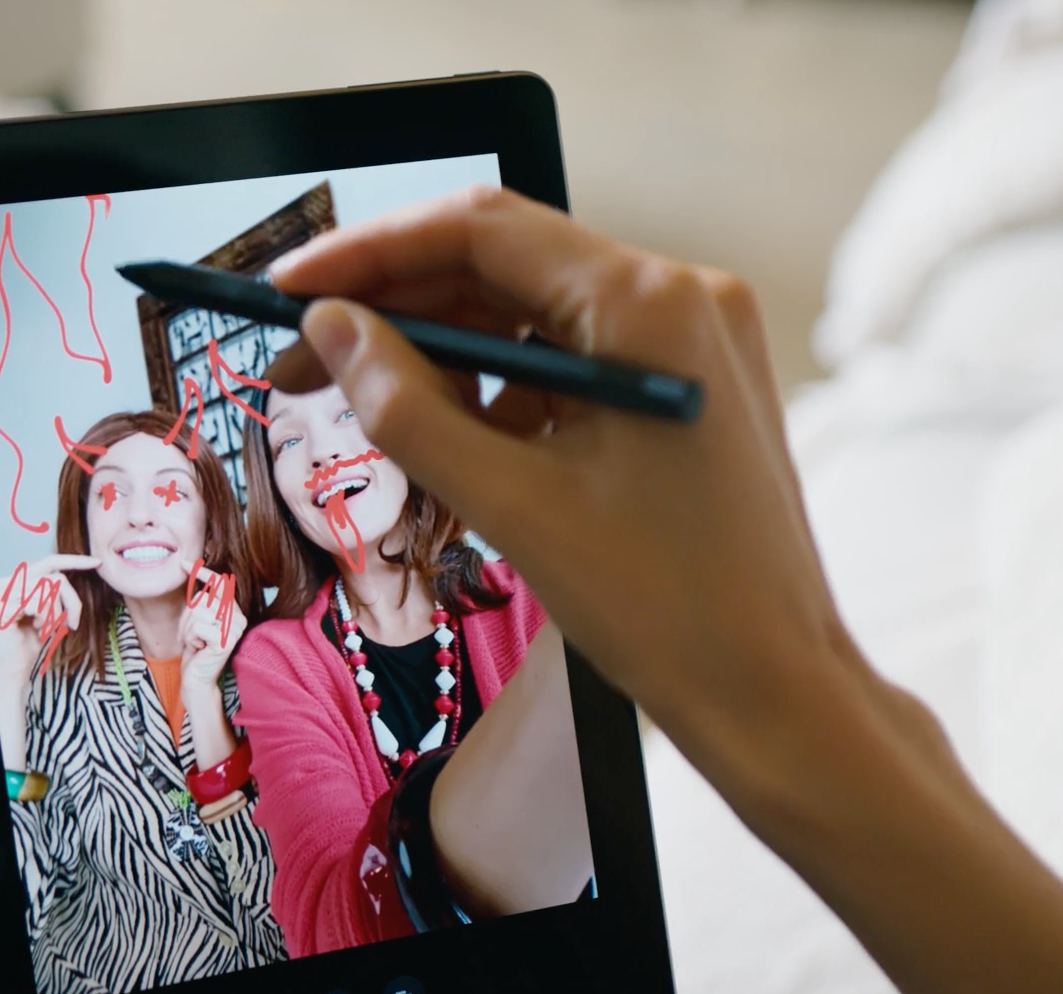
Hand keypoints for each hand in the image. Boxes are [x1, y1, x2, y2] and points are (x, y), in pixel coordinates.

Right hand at [0, 554, 100, 769]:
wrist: (12, 671)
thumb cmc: (29, 644)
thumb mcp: (49, 613)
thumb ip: (56, 592)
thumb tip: (79, 570)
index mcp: (15, 581)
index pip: (48, 562)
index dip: (74, 561)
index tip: (96, 563)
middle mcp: (5, 583)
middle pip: (54, 576)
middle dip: (71, 599)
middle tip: (72, 623)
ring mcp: (0, 595)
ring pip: (49, 588)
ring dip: (56, 613)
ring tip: (47, 628)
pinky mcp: (1, 609)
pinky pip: (38, 601)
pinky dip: (47, 618)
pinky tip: (39, 630)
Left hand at [180, 566, 247, 764]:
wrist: (196, 679)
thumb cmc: (196, 649)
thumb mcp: (197, 620)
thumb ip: (200, 600)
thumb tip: (189, 569)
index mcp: (233, 610)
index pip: (220, 584)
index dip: (203, 573)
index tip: (184, 564)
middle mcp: (239, 617)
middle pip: (202, 598)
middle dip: (187, 617)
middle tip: (190, 634)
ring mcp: (235, 629)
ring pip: (198, 612)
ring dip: (188, 629)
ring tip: (195, 641)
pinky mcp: (226, 641)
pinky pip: (198, 627)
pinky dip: (191, 638)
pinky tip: (199, 648)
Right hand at [270, 187, 1062, 993]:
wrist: (777, 693)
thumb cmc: (666, 611)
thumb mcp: (512, 504)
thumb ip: (406, 406)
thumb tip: (332, 327)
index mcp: (651, 305)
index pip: (481, 231)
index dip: (369, 254)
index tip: (285, 288)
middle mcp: (684, 299)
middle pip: (507, 269)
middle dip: (398, 314)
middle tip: (298, 363)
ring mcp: (695, 343)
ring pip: (537, 320)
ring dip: (449, 360)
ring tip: (364, 417)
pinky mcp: (692, 388)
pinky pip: (576, 364)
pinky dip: (508, 396)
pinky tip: (455, 446)